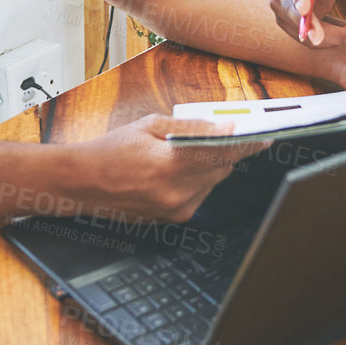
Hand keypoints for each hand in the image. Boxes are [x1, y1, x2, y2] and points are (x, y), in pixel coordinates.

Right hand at [68, 115, 265, 221]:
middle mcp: (177, 192)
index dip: (247, 144)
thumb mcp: (150, 126)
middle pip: (223, 169)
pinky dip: (197, 181)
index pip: (224, 153)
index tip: (263, 137)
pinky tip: (177, 170)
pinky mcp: (173, 218)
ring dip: (210, 166)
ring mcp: (176, 208)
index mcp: (172, 165)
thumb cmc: (110, 150)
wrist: (82, 182)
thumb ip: (190, 128)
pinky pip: (199, 195)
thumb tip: (222, 125)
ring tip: (187, 152)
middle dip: (227, 152)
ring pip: (213, 183)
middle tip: (226, 136)